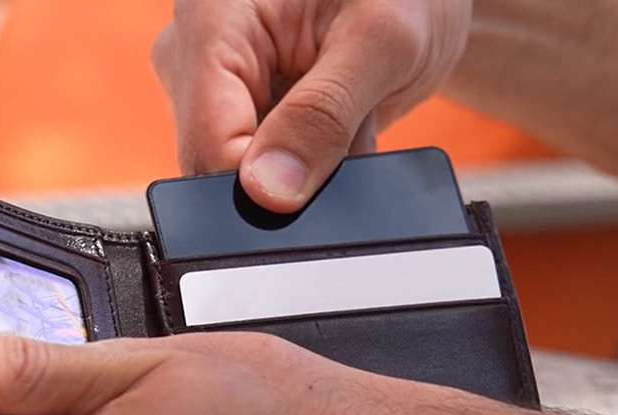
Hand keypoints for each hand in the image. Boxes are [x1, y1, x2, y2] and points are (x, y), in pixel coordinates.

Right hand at [151, 0, 470, 212]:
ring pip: (243, 175)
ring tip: (346, 114)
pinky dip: (308, 161)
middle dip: (291, 169)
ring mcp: (215, 88)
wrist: (418, 2)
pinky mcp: (238, 114)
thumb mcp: (382, 43)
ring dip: (305, 164)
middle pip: (216, 161)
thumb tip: (269, 192)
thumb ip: (324, 116)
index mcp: (213, 19)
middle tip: (346, 119)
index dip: (260, 183)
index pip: (206, 141)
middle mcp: (198, 54)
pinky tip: (335, 124)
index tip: (318, 177)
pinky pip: (262, 171)